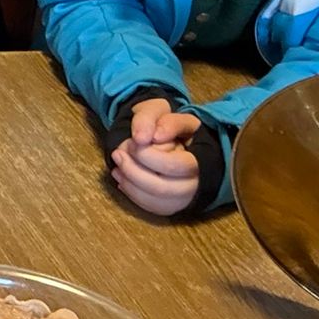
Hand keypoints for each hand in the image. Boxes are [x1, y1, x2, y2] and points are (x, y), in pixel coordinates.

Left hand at [111, 100, 202, 216]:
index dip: (149, 156)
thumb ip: (157, 120)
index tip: (133, 141)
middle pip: (162, 188)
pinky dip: (132, 194)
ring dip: (130, 184)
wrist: (169, 137)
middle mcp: (197, 182)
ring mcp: (185, 197)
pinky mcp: (172, 204)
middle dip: (134, 171)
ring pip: (155, 200)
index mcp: (202, 156)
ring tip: (117, 166)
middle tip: (117, 154)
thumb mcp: (163, 111)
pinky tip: (121, 178)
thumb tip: (144, 138)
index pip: (174, 165)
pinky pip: (152, 207)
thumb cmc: (166, 124)